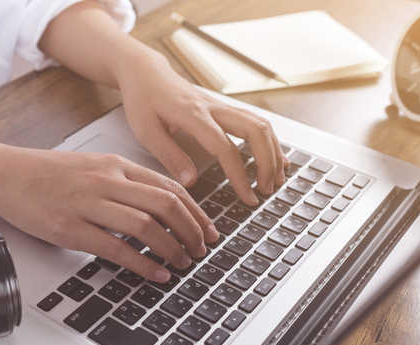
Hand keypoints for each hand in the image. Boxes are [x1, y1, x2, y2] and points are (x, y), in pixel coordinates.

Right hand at [0, 144, 218, 281]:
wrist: (5, 175)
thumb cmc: (46, 174)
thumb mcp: (92, 165)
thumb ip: (124, 181)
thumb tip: (156, 203)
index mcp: (115, 165)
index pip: (169, 187)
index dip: (196, 212)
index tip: (208, 229)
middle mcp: (106, 181)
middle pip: (166, 206)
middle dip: (192, 231)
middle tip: (202, 250)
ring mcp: (88, 204)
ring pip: (146, 226)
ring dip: (173, 248)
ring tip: (184, 263)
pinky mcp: (70, 228)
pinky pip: (116, 248)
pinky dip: (143, 263)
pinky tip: (156, 274)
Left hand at [116, 50, 288, 203]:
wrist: (146, 73)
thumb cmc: (143, 101)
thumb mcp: (146, 132)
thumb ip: (169, 156)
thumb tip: (191, 182)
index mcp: (193, 115)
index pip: (225, 147)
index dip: (239, 174)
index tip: (246, 196)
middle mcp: (214, 108)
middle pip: (255, 130)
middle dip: (267, 162)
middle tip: (266, 190)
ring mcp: (222, 106)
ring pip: (260, 124)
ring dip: (273, 152)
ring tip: (276, 180)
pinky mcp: (224, 108)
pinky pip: (255, 122)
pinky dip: (269, 141)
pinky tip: (276, 158)